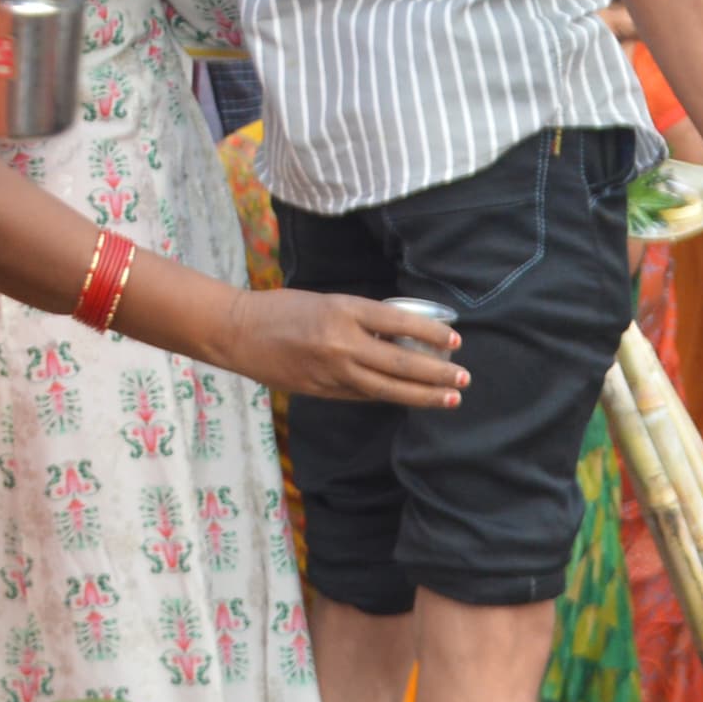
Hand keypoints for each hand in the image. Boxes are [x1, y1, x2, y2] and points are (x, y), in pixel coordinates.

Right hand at [218, 289, 469, 404]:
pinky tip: (411, 399)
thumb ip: (363, 320)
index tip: (456, 340)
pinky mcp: (322, 390)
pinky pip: (364, 395)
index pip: (400, 323)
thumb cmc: (284, 309)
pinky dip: (390, 396)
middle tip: (464, 379)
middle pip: (400, 364)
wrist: (238, 332)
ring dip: (423, 395)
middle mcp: (341, 342)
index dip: (431, 333)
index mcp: (344, 311)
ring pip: (387, 388)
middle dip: (437, 374)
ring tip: (450, 398)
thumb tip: (401, 338)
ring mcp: (332, 370)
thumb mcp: (329, 302)